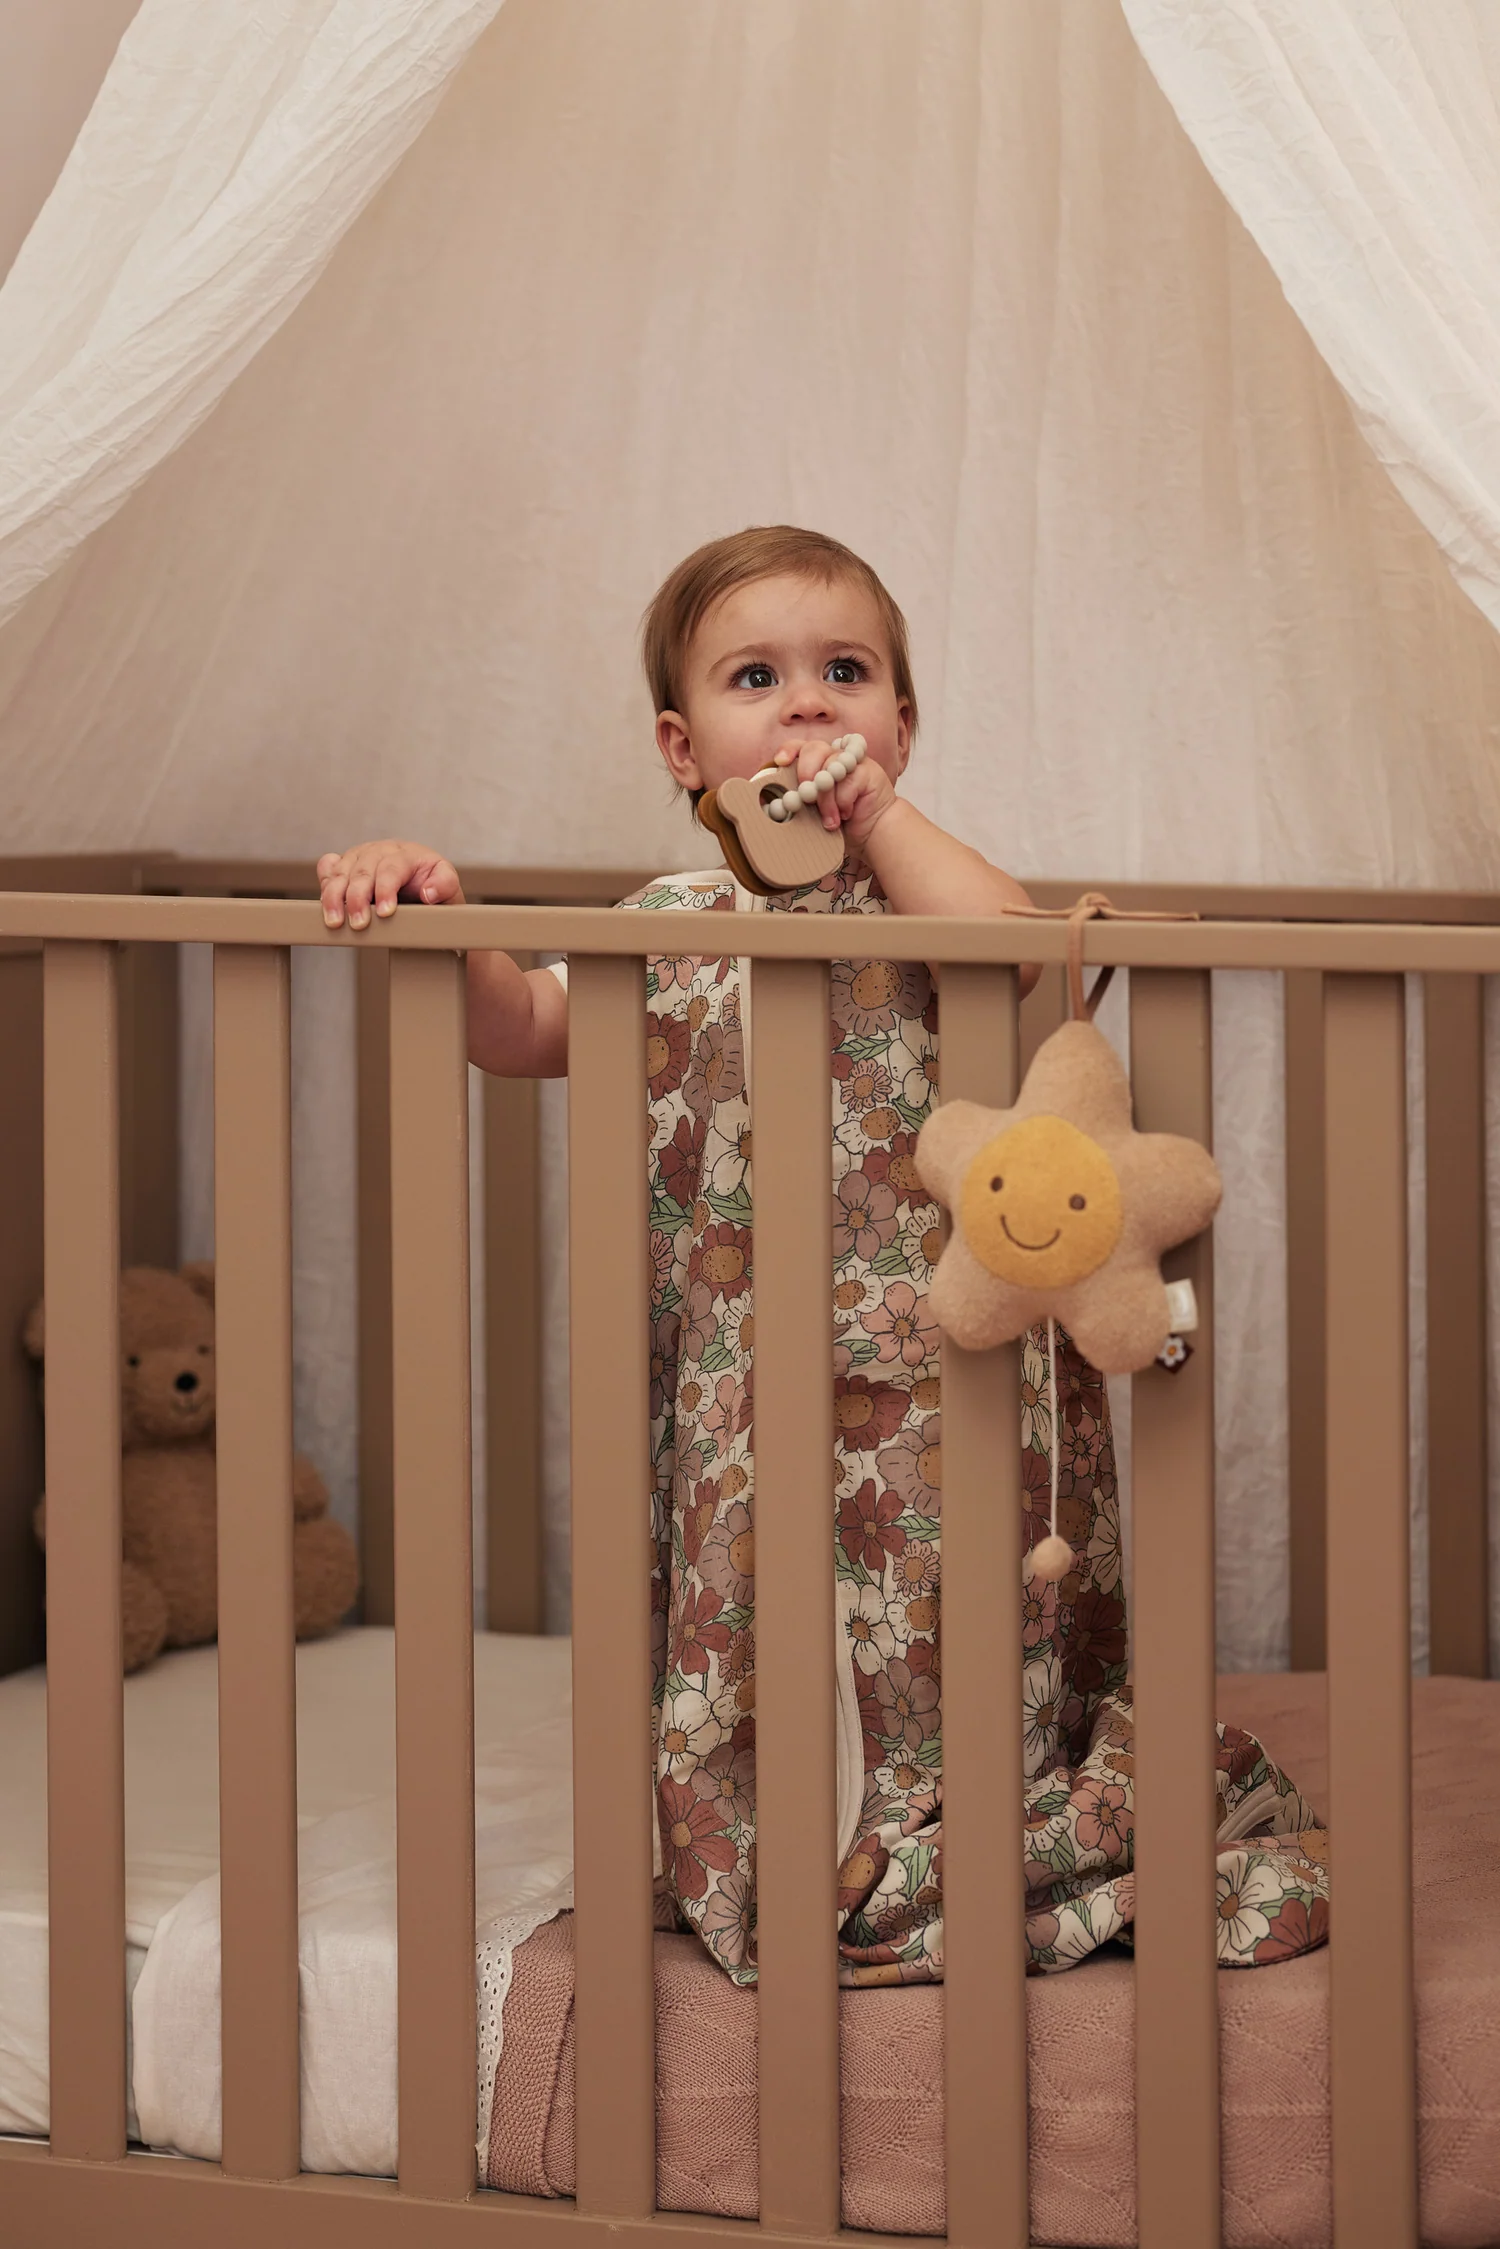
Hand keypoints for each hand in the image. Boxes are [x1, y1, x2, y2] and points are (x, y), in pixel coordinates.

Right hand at [316, 840, 464, 929]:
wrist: (421, 886)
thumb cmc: (434, 888)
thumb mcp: (449, 887)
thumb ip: (444, 885)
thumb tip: (428, 892)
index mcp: (407, 854)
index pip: (392, 868)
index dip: (385, 889)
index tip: (384, 913)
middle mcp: (381, 851)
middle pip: (363, 870)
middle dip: (357, 898)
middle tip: (358, 924)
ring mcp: (361, 856)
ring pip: (341, 871)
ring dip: (334, 897)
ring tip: (335, 921)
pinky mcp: (346, 865)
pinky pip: (328, 867)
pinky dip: (323, 880)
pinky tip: (323, 897)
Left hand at [769, 737, 897, 856]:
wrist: (872, 835)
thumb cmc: (841, 824)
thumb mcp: (813, 812)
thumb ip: (799, 800)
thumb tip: (779, 801)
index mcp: (817, 762)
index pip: (799, 746)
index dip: (789, 750)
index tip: (780, 762)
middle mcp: (834, 756)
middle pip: (814, 748)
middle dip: (806, 772)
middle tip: (807, 798)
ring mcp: (852, 762)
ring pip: (830, 766)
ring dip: (826, 799)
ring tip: (830, 821)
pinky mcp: (869, 771)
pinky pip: (848, 781)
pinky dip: (843, 802)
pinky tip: (847, 814)